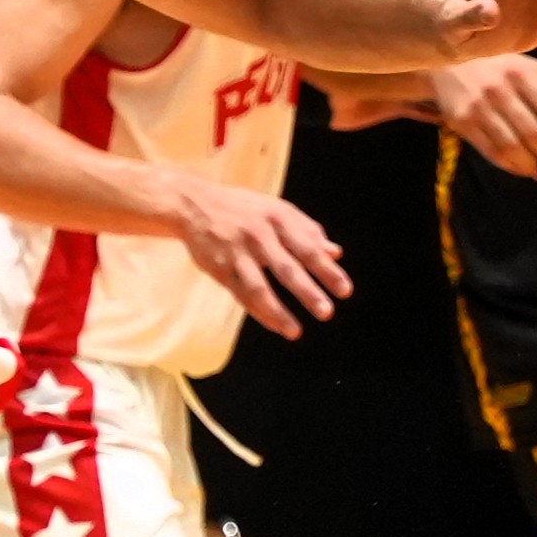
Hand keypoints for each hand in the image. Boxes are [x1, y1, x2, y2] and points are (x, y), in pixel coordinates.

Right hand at [172, 179, 354, 338]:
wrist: (192, 204)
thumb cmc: (243, 209)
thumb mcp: (276, 209)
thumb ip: (307, 230)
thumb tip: (336, 253)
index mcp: (277, 218)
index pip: (308, 248)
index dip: (327, 270)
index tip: (345, 291)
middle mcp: (258, 235)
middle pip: (286, 268)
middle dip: (307, 292)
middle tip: (326, 312)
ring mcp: (237, 253)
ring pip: (259, 287)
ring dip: (278, 311)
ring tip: (295, 332)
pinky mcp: (220, 268)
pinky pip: (241, 294)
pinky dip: (259, 312)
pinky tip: (276, 325)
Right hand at [427, 52, 536, 174]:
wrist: (450, 64)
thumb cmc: (499, 69)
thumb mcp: (526, 69)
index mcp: (524, 72)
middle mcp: (500, 87)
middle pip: (534, 133)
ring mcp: (479, 105)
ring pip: (511, 147)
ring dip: (529, 166)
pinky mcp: (462, 121)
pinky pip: (491, 151)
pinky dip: (510, 166)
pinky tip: (520, 168)